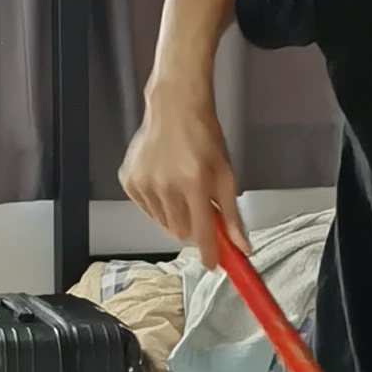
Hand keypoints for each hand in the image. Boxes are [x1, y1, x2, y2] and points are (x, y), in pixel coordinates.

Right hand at [118, 84, 237, 256]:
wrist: (174, 108)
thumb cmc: (203, 136)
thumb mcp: (225, 173)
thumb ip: (232, 214)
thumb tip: (242, 246)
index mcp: (193, 183)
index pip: (201, 232)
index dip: (208, 253)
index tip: (212, 264)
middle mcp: (165, 186)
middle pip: (180, 232)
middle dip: (192, 227)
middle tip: (199, 207)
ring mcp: (143, 184)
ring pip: (163, 223)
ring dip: (175, 215)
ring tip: (181, 189)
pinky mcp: (129, 181)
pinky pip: (147, 210)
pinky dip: (158, 204)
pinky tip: (164, 182)